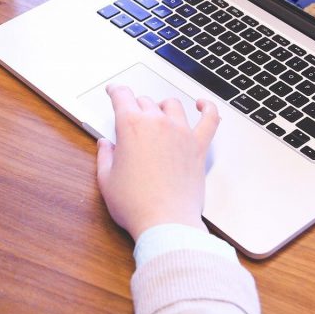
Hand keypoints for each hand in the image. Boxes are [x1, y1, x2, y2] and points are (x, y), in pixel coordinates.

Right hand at [96, 85, 219, 240]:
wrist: (166, 222)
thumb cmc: (136, 204)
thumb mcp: (107, 180)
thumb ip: (105, 157)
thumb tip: (105, 145)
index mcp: (131, 126)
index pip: (122, 96)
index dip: (115, 91)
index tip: (114, 91)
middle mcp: (158, 123)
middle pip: (145, 101)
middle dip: (135, 106)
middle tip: (131, 117)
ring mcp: (181, 133)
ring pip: (172, 105)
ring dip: (162, 106)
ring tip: (158, 113)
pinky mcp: (199, 146)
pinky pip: (209, 119)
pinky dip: (207, 108)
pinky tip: (202, 105)